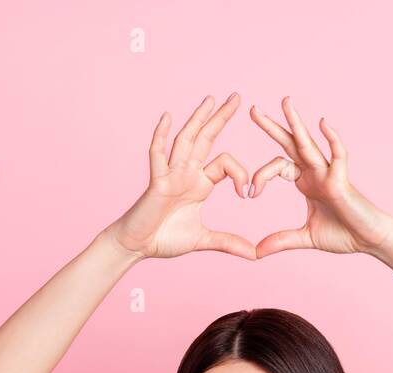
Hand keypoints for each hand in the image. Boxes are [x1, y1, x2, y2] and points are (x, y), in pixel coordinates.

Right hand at [107, 93, 256, 260]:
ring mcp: (170, 174)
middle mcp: (186, 173)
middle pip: (206, 138)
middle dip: (221, 118)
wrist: (138, 246)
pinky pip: (158, 155)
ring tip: (211, 99)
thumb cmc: (165, 238)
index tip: (248, 193)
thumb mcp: (204, 241)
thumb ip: (229, 243)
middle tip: (237, 97)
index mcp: (200, 183)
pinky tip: (168, 117)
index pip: (225, 163)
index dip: (241, 173)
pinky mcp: (156, 181)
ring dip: (198, 119)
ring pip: (186, 140)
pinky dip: (161, 136)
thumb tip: (255, 255)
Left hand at [247, 96, 392, 256]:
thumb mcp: (305, 237)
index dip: (260, 176)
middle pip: (290, 144)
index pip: (276, 166)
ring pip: (309, 143)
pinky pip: (338, 155)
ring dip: (296, 122)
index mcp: (305, 182)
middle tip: (252, 110)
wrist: (369, 240)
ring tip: (284, 101)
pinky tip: (323, 123)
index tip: (250, 192)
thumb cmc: (344, 234)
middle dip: (271, 127)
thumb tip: (256, 252)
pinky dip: (332, 139)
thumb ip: (281, 241)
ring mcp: (328, 173)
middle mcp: (315, 172)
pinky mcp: (342, 180)